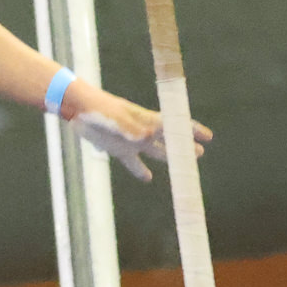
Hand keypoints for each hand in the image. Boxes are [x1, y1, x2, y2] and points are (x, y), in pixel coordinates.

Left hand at [63, 86, 208, 182]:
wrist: (78, 108)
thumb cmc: (98, 109)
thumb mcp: (114, 118)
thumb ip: (130, 127)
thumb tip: (148, 135)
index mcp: (145, 120)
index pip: (173, 126)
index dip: (191, 131)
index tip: (207, 137)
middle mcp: (142, 130)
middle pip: (168, 140)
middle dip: (184, 146)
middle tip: (199, 153)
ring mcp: (130, 140)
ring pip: (154, 151)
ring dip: (166, 157)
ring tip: (180, 167)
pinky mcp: (117, 148)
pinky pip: (132, 162)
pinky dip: (139, 170)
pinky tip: (147, 178)